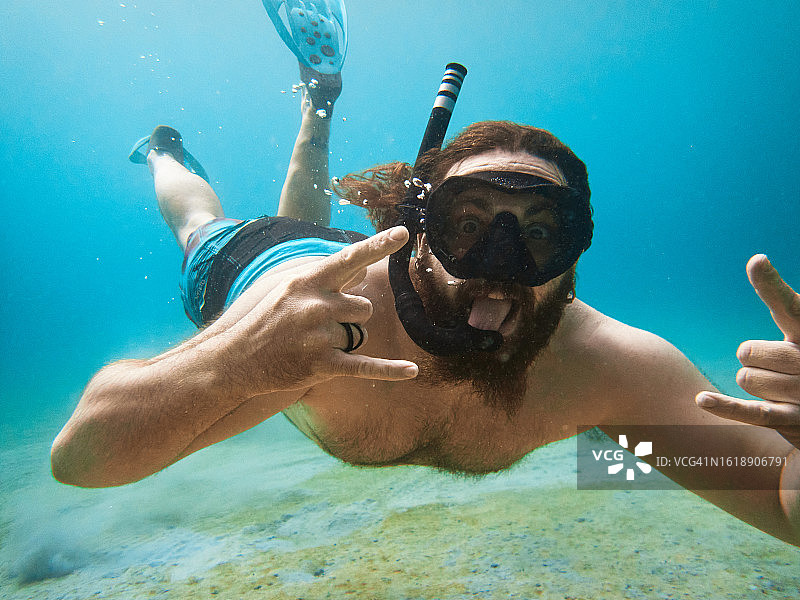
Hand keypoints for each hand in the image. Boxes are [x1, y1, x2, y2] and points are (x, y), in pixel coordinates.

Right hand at [220, 226, 417, 395]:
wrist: (235, 360)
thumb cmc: (267, 320)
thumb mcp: (290, 288)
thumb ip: (328, 277)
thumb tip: (362, 268)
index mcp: (308, 281)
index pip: (350, 258)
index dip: (379, 245)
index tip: (404, 231)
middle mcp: (315, 305)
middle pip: (363, 307)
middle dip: (351, 318)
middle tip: (318, 328)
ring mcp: (319, 336)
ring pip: (360, 334)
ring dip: (346, 341)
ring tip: (314, 345)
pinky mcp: (322, 365)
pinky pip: (366, 365)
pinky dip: (390, 370)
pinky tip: (412, 371)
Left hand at [696, 255, 799, 447]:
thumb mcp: (799, 333)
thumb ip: (784, 305)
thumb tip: (757, 261)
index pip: (789, 306)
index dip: (771, 286)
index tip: (756, 262)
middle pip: (748, 352)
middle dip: (754, 359)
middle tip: (780, 367)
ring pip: (745, 379)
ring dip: (757, 384)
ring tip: (785, 389)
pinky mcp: (794, 421)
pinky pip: (752, 411)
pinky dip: (726, 406)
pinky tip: (702, 399)